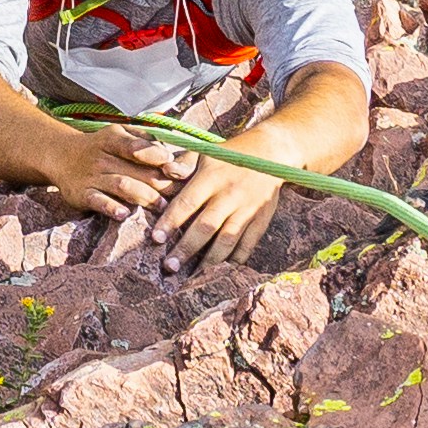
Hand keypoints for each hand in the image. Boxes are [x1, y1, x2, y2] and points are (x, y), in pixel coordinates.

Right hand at [41, 117, 186, 219]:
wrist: (61, 156)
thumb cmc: (101, 147)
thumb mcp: (118, 134)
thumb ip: (143, 139)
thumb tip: (170, 151)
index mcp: (113, 138)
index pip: (137, 146)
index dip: (157, 156)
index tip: (174, 167)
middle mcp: (102, 157)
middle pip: (136, 170)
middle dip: (160, 184)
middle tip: (179, 195)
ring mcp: (91, 176)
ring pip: (121, 185)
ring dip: (144, 197)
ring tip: (161, 207)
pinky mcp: (82, 195)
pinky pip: (97, 201)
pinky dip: (110, 207)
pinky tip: (123, 214)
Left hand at [148, 144, 293, 262]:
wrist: (271, 152)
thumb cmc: (230, 154)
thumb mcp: (205, 152)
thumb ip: (184, 164)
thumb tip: (165, 173)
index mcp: (212, 177)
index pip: (187, 202)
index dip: (170, 221)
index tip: (155, 239)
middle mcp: (230, 194)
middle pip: (205, 227)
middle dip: (186, 249)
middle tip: (169, 267)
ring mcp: (248, 209)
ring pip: (227, 241)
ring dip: (208, 261)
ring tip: (192, 276)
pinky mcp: (261, 220)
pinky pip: (247, 245)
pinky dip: (234, 259)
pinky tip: (219, 269)